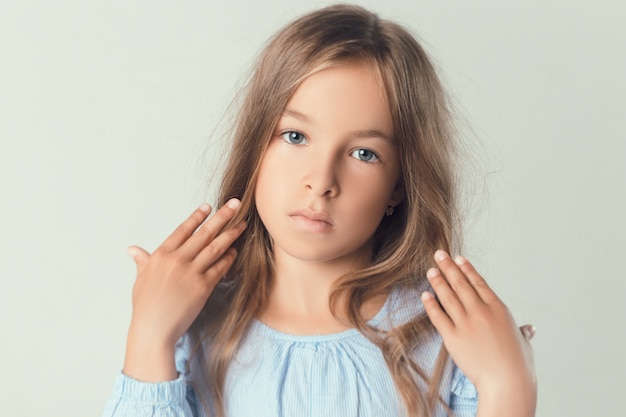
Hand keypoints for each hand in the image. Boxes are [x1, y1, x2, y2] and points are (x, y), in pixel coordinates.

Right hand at [123, 199, 245, 380]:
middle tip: (236, 204)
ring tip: (242, 224)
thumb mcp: (141, 278)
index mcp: (161, 255)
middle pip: (204, 233)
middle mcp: (177, 260)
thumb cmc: (146, 305)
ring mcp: (191, 272)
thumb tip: (133, 250)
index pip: (183, 229)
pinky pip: (220, 268)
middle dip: (222, 217)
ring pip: (215, 247)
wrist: (154, 329)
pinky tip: (235, 250)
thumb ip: (142, 261)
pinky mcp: (203, 286)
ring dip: (231, 234)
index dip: (197, 217)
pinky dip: (228, 258)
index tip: (209, 206)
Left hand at [421, 250, 535, 415]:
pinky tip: (425, 294)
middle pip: (461, 284)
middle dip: (448, 267)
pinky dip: (430, 304)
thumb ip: (522, 332)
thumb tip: (529, 329)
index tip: (458, 258)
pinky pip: (438, 316)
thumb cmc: (518, 364)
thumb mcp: (523, 343)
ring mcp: (466, 323)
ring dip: (438, 281)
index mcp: (498, 308)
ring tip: (430, 270)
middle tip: (438, 254)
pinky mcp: (452, 337)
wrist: (507, 382)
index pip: (478, 283)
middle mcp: (481, 311)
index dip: (467, 269)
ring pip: (448, 296)